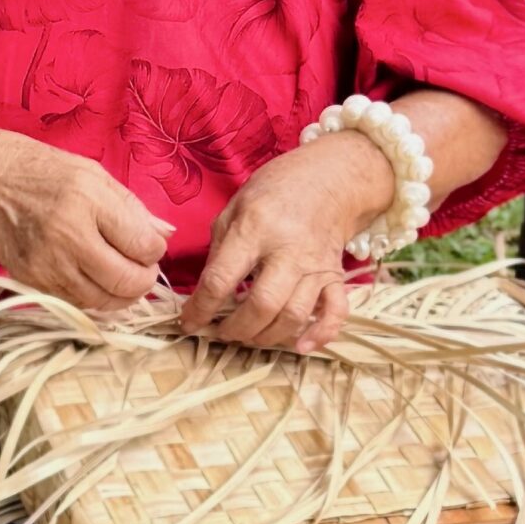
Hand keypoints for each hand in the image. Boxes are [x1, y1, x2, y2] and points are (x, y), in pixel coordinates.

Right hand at [0, 130, 171, 310]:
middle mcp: (69, 236)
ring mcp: (48, 263)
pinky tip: (96, 282)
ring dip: (122, 295)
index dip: (155, 250)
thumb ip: (130, 206)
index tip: (150, 244)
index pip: (143, 245)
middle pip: (127, 281)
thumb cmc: (38, 170)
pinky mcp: (32, 281)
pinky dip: (94, 298)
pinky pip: (76, 303)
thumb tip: (166, 234)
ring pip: (104, 300)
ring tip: (122, 277)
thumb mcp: (91, 173)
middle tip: (143, 269)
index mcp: (89, 200)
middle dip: (144, 279)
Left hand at [179, 134, 390, 352]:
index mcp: (255, 228)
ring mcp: (316, 265)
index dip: (200, 308)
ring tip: (250, 336)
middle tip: (223, 332)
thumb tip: (206, 291)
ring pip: (294, 315)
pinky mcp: (336, 275)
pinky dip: (319, 335)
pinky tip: (300, 346)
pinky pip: (335, 312)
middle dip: (236, 329)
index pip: (222, 278)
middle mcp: (288, 250)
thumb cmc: (276, 191)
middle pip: (262, 304)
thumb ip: (220, 248)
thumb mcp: (236, 207)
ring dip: (268, 336)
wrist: (331, 178)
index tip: (188, 322)